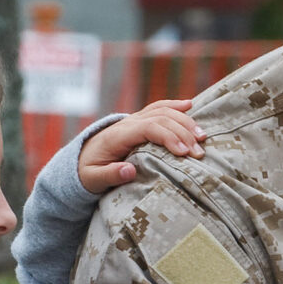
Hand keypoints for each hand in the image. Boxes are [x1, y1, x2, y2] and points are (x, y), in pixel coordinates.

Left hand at [75, 99, 203, 193]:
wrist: (79, 159)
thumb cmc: (87, 172)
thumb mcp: (92, 179)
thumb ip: (109, 175)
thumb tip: (129, 171)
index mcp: (117, 135)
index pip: (148, 128)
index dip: (168, 137)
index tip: (184, 153)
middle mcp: (127, 123)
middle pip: (161, 118)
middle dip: (183, 133)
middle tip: (199, 152)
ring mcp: (134, 119)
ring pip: (163, 111)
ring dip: (185, 122)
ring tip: (203, 137)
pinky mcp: (140, 121)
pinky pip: (159, 108)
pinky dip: (175, 105)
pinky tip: (190, 105)